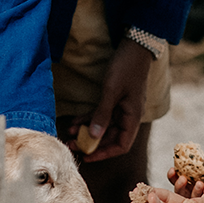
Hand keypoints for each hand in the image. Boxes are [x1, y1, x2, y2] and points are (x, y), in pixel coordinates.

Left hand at [79, 40, 152, 162]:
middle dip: (91, 143)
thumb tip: (94, 136)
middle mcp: (128, 116)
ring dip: (86, 131)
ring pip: (103, 127)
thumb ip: (103, 114)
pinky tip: (74, 122)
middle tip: (71, 145)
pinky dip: (88, 119)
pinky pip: (100, 115)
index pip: (121, 145)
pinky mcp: (114, 100)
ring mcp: (121, 108)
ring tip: (69, 135)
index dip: (105, 153)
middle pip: (110, 138)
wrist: (134, 46)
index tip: (88, 156)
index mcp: (132, 117)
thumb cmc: (126, 67)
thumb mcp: (112, 91)